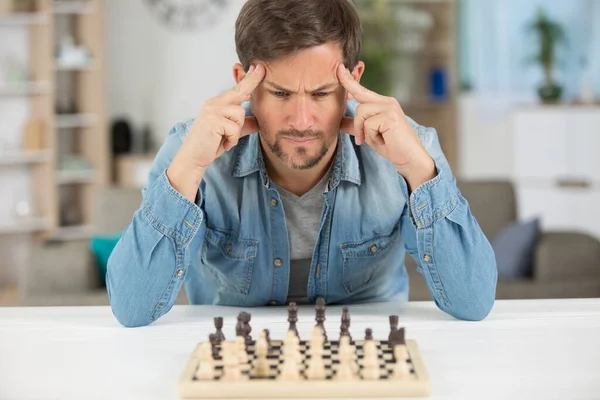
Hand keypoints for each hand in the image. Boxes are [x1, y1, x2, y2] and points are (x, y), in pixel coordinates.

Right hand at [167, 64, 264, 200]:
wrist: (193, 158)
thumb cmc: (209, 145)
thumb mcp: (230, 134)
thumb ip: (243, 126)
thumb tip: (258, 121)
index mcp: (217, 104)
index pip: (236, 90)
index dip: (248, 79)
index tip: (258, 68)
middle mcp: (213, 103)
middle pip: (239, 91)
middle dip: (251, 81)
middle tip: (261, 68)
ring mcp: (211, 110)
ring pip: (239, 114)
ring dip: (236, 131)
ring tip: (226, 140)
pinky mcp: (212, 120)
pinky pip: (234, 127)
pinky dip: (232, 138)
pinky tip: (223, 144)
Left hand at [337, 64, 435, 190]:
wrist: (410, 158)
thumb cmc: (392, 146)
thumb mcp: (369, 134)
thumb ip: (355, 125)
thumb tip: (339, 121)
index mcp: (383, 103)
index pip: (361, 90)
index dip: (349, 80)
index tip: (339, 68)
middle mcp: (387, 101)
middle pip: (359, 101)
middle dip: (356, 124)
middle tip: (361, 140)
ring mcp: (390, 107)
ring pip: (361, 113)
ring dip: (362, 131)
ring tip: (375, 141)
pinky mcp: (390, 116)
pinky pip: (368, 124)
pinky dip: (371, 136)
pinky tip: (383, 141)